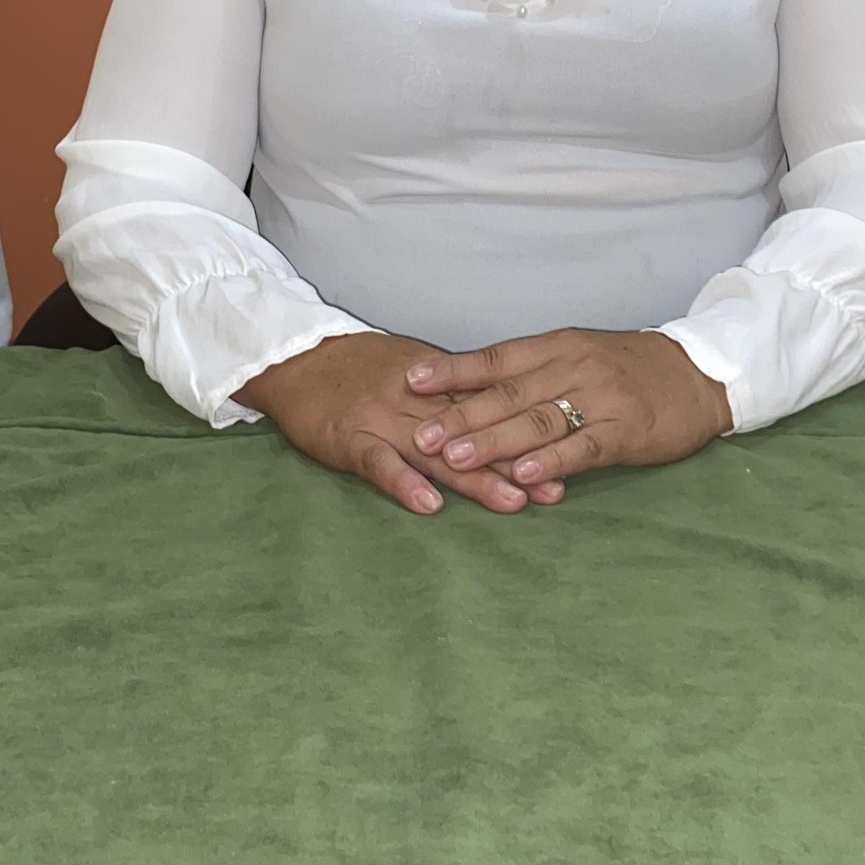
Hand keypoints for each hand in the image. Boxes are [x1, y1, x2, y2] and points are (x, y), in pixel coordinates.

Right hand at [234, 332, 563, 515]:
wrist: (297, 358)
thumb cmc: (358, 366)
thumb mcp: (412, 370)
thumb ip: (453, 393)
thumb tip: (502, 412)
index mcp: (436, 383)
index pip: (490, 409)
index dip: (528, 431)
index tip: (566, 452)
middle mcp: (418, 401)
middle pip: (474, 434)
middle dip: (517, 461)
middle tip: (556, 488)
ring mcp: (384, 420)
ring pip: (437, 452)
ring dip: (476, 480)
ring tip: (513, 502)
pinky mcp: (351, 438)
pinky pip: (380, 463)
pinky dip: (404, 483)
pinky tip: (430, 505)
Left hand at [403, 329, 733, 489]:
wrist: (695, 374)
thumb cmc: (627, 367)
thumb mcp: (576, 356)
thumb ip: (531, 374)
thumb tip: (472, 393)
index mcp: (556, 347)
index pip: (494, 357)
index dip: (452, 371)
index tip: (410, 381)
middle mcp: (572, 367)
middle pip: (507, 393)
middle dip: (459, 415)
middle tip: (419, 435)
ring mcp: (600, 399)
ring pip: (538, 420)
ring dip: (493, 441)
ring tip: (455, 457)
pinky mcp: (626, 431)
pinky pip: (583, 447)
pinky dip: (552, 461)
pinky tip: (525, 475)